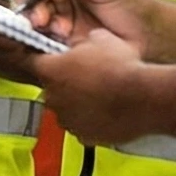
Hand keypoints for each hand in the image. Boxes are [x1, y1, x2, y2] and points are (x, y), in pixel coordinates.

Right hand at [21, 0, 155, 50]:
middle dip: (31, 0)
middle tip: (40, 13)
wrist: (148, 37)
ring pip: (34, 10)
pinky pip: (43, 30)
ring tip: (54, 25)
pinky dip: (46, 33)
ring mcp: (60, 10)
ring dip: (39, 18)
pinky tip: (62, 34)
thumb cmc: (133, 5)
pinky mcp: (61, 32)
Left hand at [33, 26, 157, 144]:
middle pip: (51, 88)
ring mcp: (67, 119)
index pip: (32, 62)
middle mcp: (52, 98)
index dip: (44, 60)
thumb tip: (84, 44)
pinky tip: (107, 112)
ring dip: (78, 103)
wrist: (143, 97)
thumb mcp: (101, 39)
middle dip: (65, 83)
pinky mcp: (83, 136)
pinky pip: (82, 126)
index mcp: (50, 71)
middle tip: (88, 77)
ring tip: (101, 96)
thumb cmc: (121, 67)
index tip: (52, 59)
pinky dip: (91, 121)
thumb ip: (83, 41)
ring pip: (66, 109)